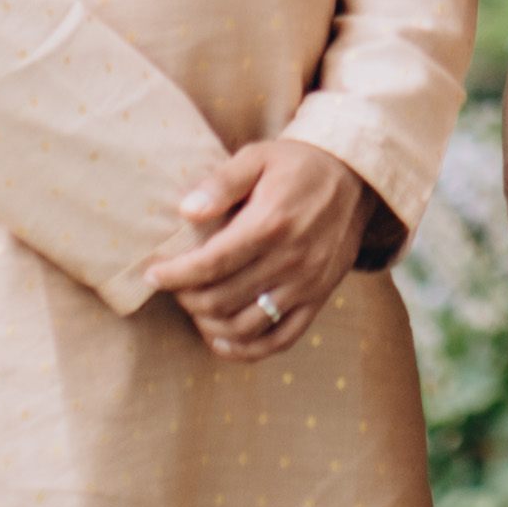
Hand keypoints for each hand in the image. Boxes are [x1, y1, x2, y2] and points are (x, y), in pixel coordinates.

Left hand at [142, 134, 376, 360]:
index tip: (151, 275)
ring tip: (194, 308)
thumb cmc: (297, 165)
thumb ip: (221, 183)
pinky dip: (247, 349)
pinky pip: (282, 339)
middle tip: (174, 286)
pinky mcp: (319, 298)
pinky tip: (221, 339)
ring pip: (246, 325)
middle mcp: (290, 259)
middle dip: (187, 298)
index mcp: (270, 224)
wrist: (356, 178)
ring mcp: (307, 284)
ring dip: (210, 324)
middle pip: (222, 299)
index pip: (210, 264)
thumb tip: (186, 210)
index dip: (174, 275)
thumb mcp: (258, 157)